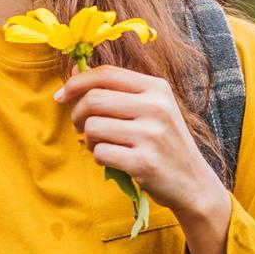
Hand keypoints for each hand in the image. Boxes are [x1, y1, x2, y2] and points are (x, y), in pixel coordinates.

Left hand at [59, 64, 225, 221]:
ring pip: (93, 127)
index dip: (77, 82)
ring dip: (89, 140)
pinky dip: (99, 158)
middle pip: (94, 99)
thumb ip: (115, 90)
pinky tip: (114, 160)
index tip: (62, 95)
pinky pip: (100, 153)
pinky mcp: (143, 162)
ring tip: (103, 145)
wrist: (192, 182)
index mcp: (157, 88)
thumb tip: (74, 71)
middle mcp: (156, 107)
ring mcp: (151, 135)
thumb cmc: (164, 142)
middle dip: (78, 115)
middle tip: (80, 127)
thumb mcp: (150, 108)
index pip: (106, 74)